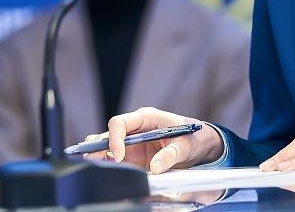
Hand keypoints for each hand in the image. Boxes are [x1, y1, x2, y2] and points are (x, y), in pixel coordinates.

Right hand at [83, 107, 223, 173]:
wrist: (201, 145)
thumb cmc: (194, 137)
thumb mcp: (186, 145)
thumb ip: (171, 154)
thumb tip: (156, 167)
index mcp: (147, 118)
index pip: (120, 123)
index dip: (114, 139)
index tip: (118, 156)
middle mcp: (136, 130)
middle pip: (108, 135)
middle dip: (98, 147)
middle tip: (93, 161)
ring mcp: (133, 145)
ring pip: (108, 149)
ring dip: (101, 158)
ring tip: (97, 169)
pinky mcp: (135, 159)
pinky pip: (118, 163)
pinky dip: (111, 168)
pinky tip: (109, 176)